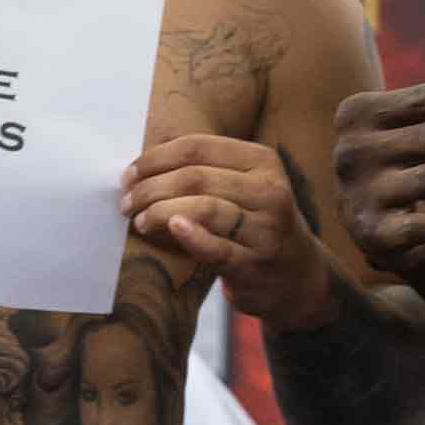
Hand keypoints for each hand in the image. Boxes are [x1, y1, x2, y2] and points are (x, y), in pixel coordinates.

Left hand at [121, 136, 335, 327]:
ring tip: (138, 220)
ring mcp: (266, 228)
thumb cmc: (256, 223)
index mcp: (262, 161)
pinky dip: (190, 236)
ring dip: (160, 211)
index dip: (155, 159)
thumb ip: (207, 170)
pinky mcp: (255, 263)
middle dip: (151, 188)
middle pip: (196, 178)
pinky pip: (216, 247)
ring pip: (204, 208)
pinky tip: (170, 228)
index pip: (197, 148)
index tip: (129, 174)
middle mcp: (269, 190)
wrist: (298, 276)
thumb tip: (142, 164)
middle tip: (126, 201)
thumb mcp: (246, 186)